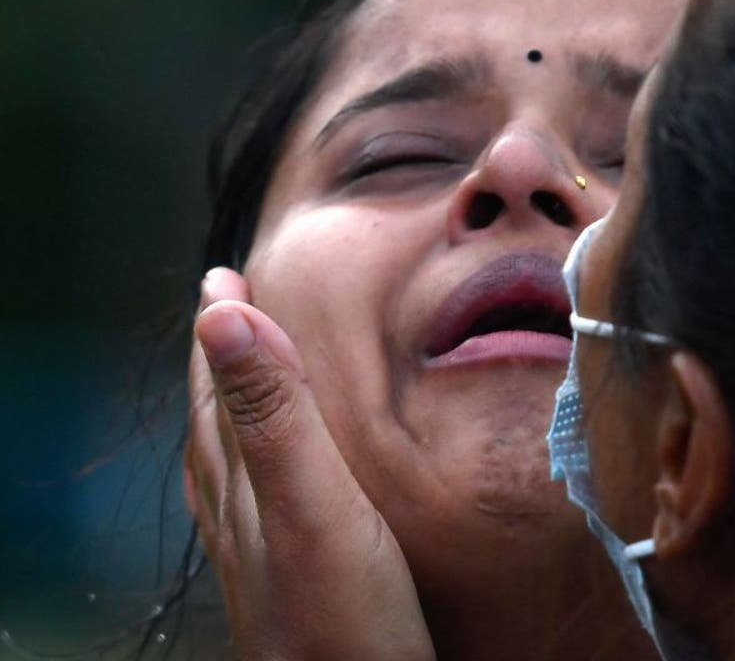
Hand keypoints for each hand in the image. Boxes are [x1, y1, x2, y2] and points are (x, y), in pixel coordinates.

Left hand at [183, 268, 433, 660]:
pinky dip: (249, 468)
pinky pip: (250, 507)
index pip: (223, 388)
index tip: (225, 277)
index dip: (224, 330)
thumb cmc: (347, 624)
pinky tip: (263, 484)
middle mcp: (242, 519)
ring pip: (231, 464)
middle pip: (220, 421)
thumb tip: (222, 318)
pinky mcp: (289, 588)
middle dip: (224, 359)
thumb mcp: (316, 506)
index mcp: (246, 486)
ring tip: (241, 377)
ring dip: (233, 409)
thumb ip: (276, 416)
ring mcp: (261, 558)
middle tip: (230, 307)